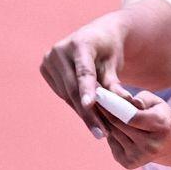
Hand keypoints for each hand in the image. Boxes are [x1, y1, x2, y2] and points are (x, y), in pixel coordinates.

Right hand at [40, 15, 130, 138]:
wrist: (97, 36)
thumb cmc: (110, 51)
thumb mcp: (116, 64)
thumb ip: (115, 84)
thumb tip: (124, 103)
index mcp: (81, 43)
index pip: (84, 71)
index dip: (86, 89)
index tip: (89, 105)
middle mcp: (60, 50)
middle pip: (73, 87)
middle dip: (89, 113)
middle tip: (102, 133)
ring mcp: (50, 59)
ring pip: (67, 94)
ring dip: (83, 112)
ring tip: (100, 129)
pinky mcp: (45, 68)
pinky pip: (62, 93)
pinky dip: (76, 105)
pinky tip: (89, 116)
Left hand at [95, 93, 170, 169]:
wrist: (168, 142)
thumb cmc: (159, 116)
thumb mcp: (157, 103)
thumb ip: (143, 98)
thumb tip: (129, 101)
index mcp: (162, 127)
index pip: (133, 117)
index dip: (114, 106)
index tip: (100, 94)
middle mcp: (152, 145)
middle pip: (119, 125)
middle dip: (105, 111)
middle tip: (93, 98)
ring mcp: (140, 157)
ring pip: (113, 133)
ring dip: (103, 121)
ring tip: (97, 108)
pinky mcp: (130, 163)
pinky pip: (112, 143)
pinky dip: (108, 133)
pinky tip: (106, 124)